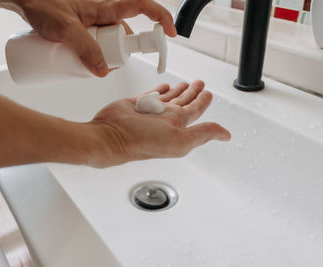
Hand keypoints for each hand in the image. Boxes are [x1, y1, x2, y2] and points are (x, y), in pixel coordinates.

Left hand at [3, 0, 175, 76]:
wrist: (21, 1)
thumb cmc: (41, 5)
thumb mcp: (65, 30)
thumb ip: (85, 49)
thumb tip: (103, 71)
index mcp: (105, 7)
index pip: (142, 7)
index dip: (160, 18)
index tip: (170, 34)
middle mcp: (102, 15)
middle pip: (124, 35)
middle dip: (121, 54)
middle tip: (107, 67)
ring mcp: (92, 23)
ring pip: (108, 43)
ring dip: (104, 57)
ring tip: (86, 68)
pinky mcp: (82, 31)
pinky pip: (95, 45)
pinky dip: (93, 56)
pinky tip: (83, 66)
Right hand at [89, 81, 230, 166]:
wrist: (112, 136)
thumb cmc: (142, 141)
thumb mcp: (180, 140)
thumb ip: (203, 134)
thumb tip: (225, 135)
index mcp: (177, 126)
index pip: (195, 111)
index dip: (203, 101)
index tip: (208, 93)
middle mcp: (164, 119)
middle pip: (183, 103)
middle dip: (193, 92)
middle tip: (199, 83)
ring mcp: (150, 111)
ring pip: (168, 98)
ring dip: (177, 90)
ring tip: (184, 83)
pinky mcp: (135, 104)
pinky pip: (150, 94)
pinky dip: (158, 90)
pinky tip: (163, 87)